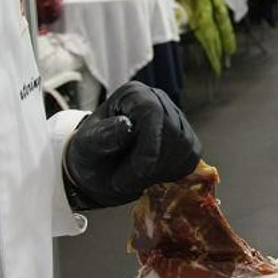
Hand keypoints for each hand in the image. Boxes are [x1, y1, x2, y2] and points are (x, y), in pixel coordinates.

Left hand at [63, 82, 201, 208]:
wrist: (100, 171)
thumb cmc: (91, 154)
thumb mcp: (86, 146)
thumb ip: (103, 136)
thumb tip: (126, 125)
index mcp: (133, 95)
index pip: (153, 112)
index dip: (150, 144)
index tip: (140, 170)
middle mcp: (159, 102)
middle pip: (173, 132)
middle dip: (151, 165)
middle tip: (122, 182)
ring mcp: (176, 122)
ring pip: (185, 148)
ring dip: (160, 173)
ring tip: (132, 180)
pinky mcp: (187, 142)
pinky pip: (191, 161)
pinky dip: (172, 175)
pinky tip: (150, 178)